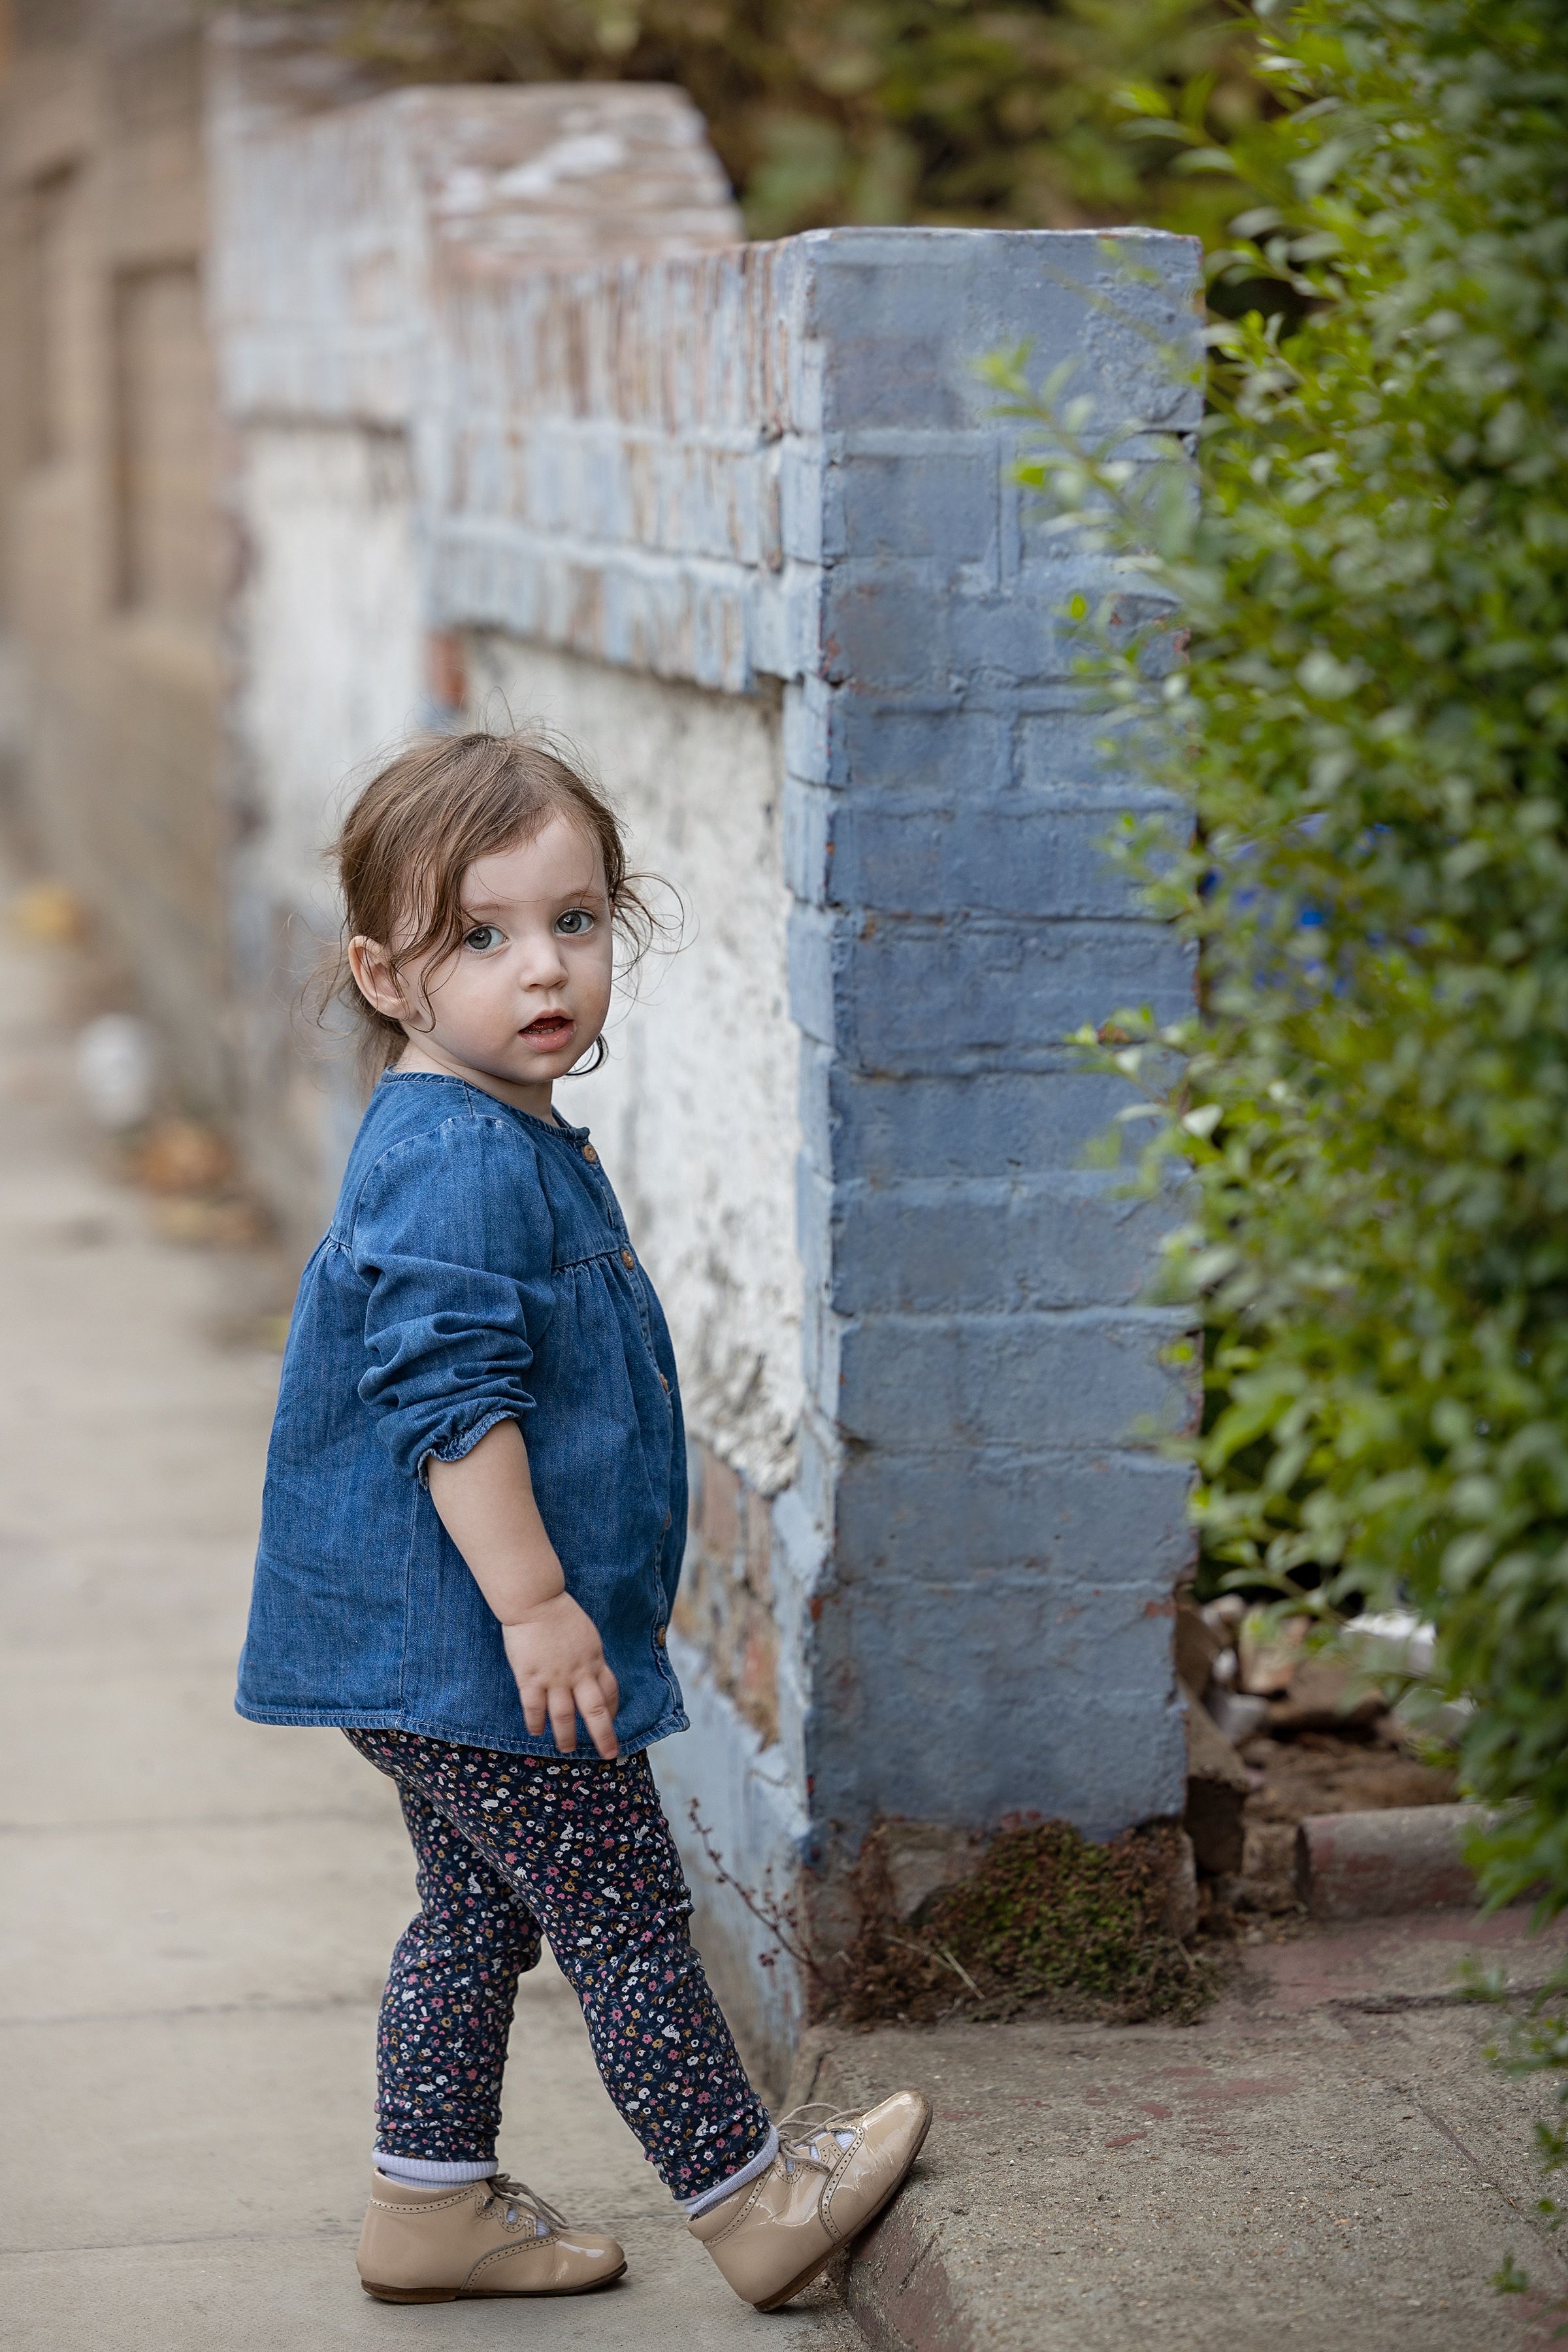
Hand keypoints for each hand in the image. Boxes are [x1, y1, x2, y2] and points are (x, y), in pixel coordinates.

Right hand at [502, 1593, 619, 1759]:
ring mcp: (554, 1677)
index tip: (611, 1719)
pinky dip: (535, 1722)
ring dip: (566, 1736)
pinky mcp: (531, 1677)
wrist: (536, 1601)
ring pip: (564, 1716)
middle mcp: (578, 1673)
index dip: (612, 1709)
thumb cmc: (560, 1613)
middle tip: (609, 1753)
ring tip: (567, 1749)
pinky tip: (535, 1731)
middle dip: (604, 1735)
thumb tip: (589, 1672)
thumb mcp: (586, 1634)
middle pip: (595, 1712)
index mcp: (594, 1660)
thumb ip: (589, 1656)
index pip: (610, 1691)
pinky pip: (534, 1707)